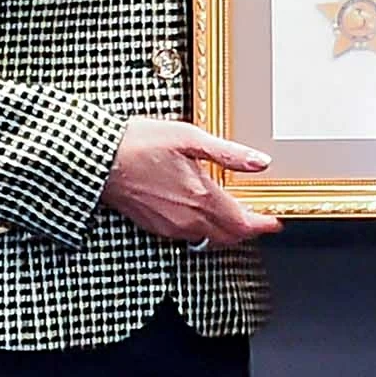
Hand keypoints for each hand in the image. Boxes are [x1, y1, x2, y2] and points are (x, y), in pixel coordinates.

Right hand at [101, 118, 282, 246]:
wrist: (99, 160)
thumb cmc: (140, 144)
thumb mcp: (190, 138)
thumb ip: (229, 153)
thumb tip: (260, 161)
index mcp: (200, 197)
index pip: (242, 223)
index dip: (263, 225)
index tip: (275, 222)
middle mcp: (187, 219)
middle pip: (229, 236)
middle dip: (247, 229)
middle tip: (260, 218)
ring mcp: (170, 227)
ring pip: (208, 238)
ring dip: (226, 231)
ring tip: (235, 214)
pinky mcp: (155, 227)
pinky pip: (188, 236)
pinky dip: (204, 229)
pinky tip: (203, 212)